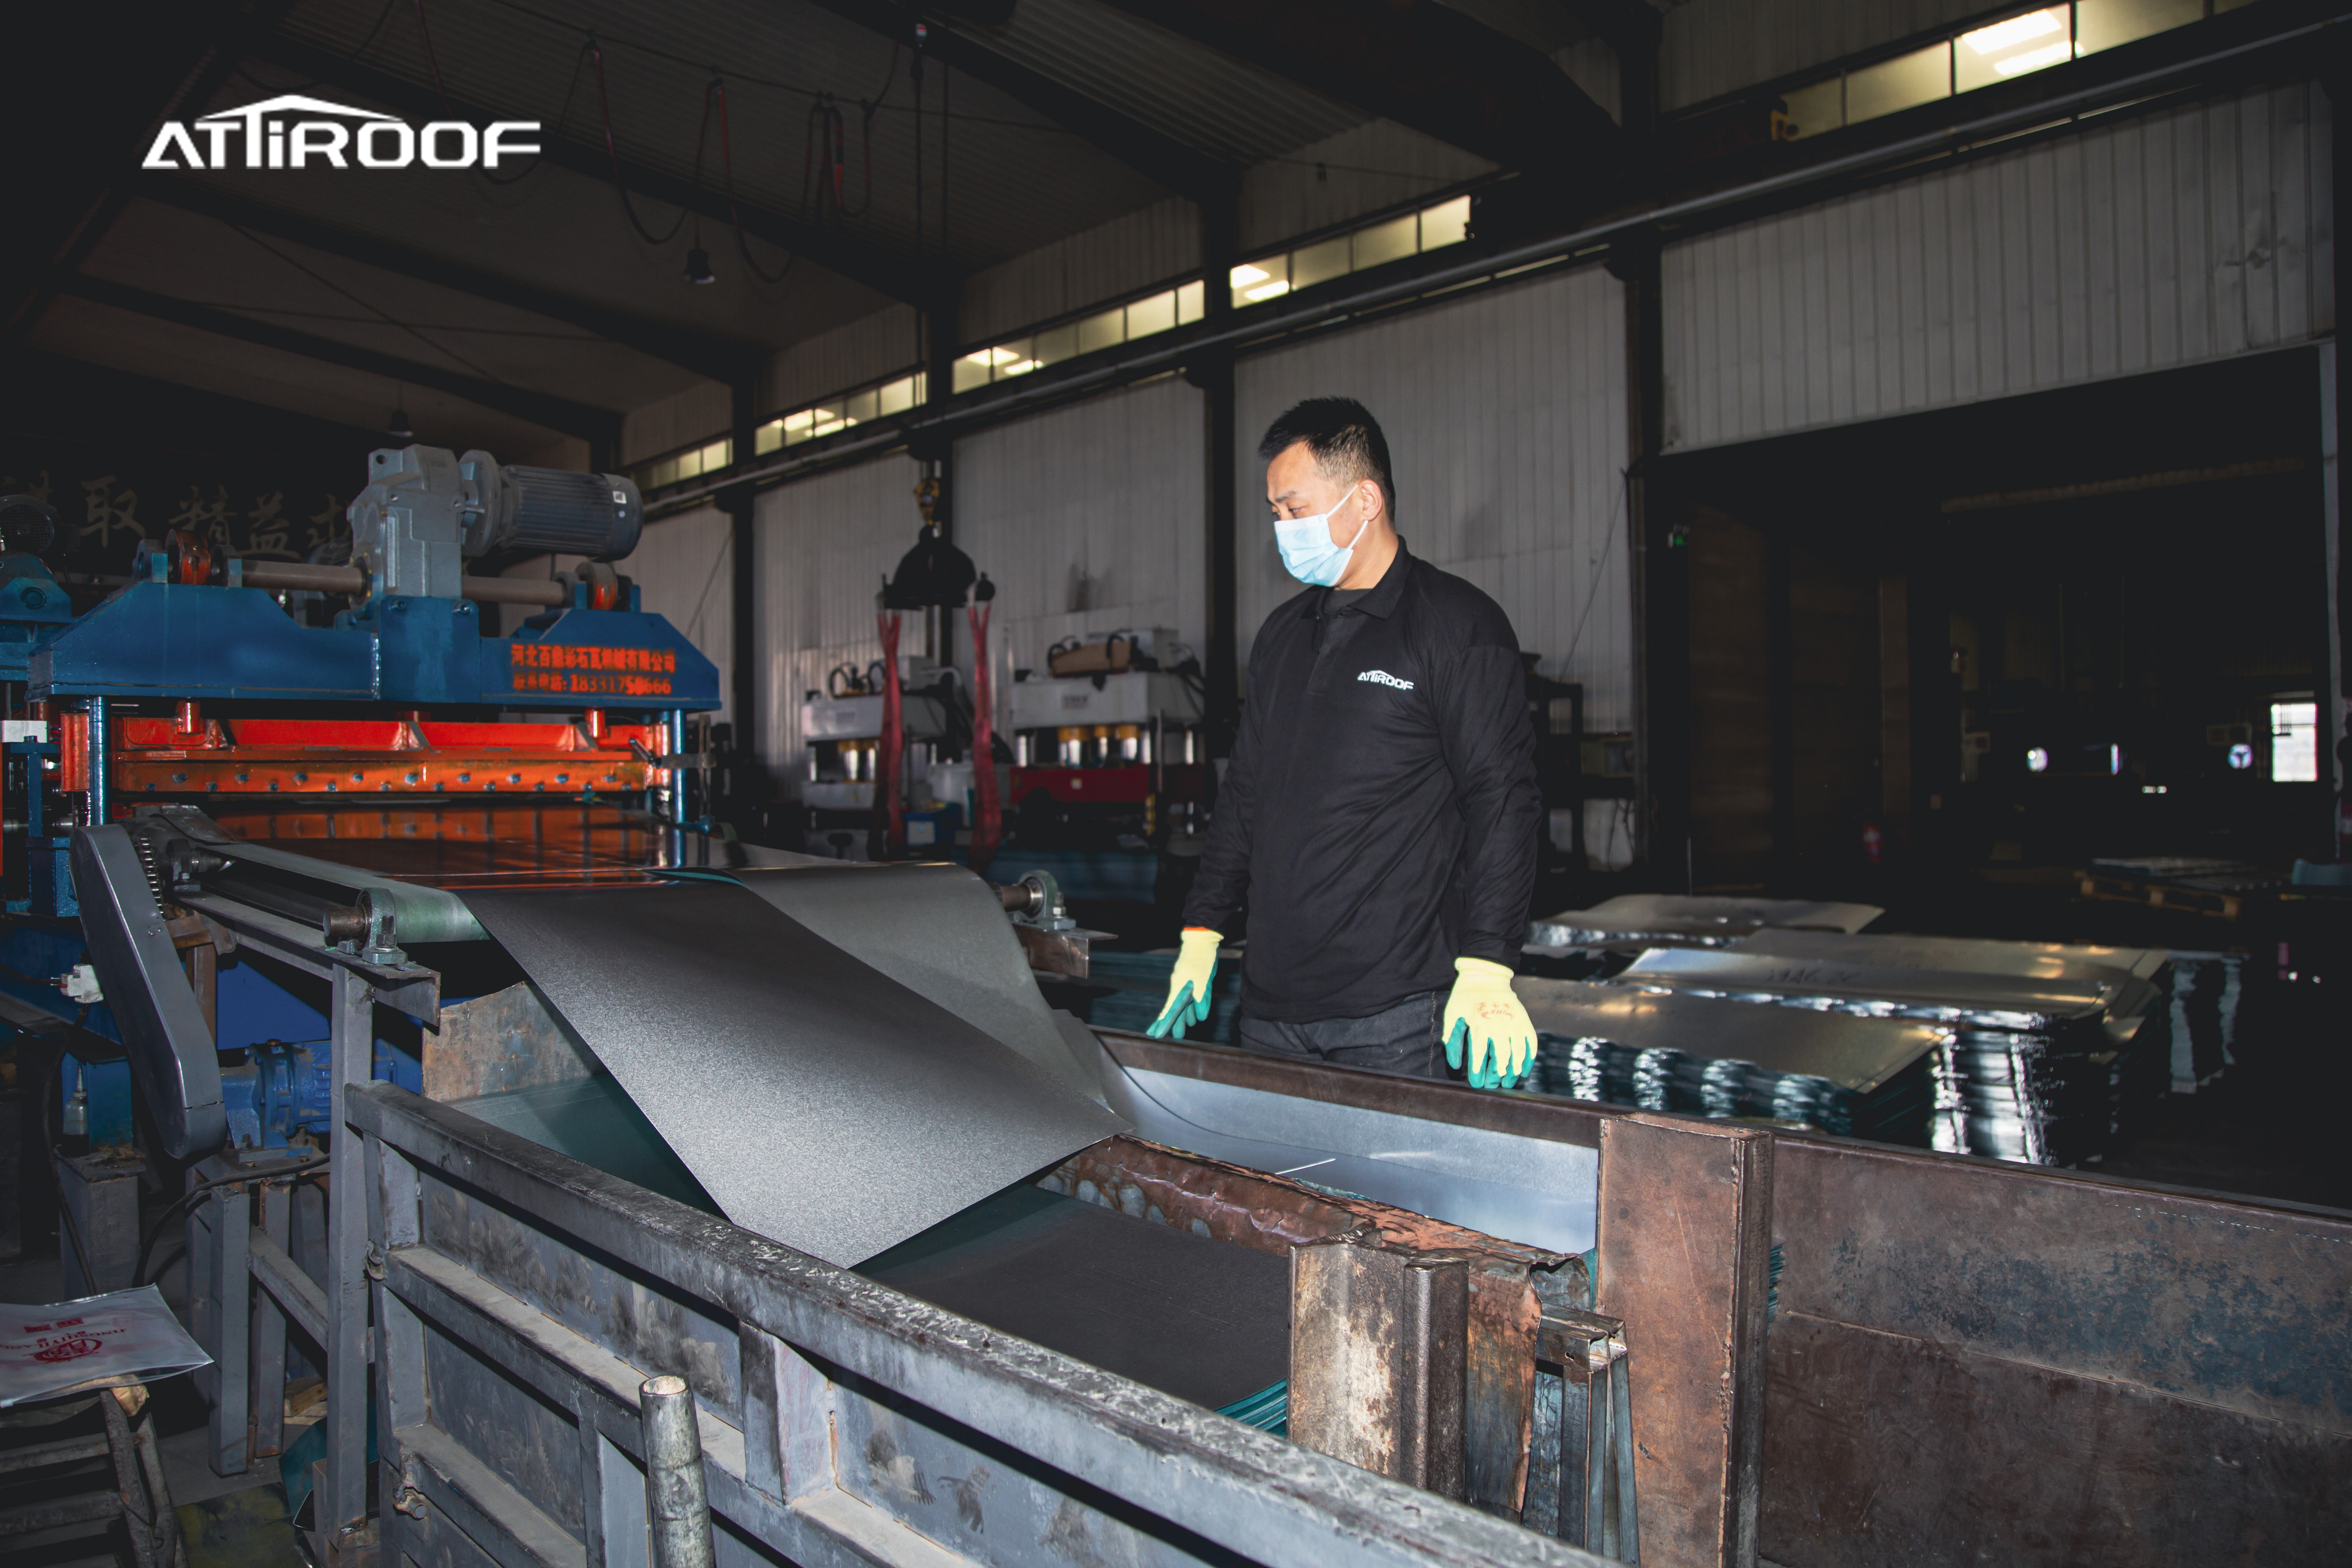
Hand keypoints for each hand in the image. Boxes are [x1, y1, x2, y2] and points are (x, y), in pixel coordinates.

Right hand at [1147, 927, 1221, 1038]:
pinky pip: (1191, 996)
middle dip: (1176, 1022)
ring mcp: (1186, 982)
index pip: (1170, 1009)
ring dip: (1186, 1015)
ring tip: (1187, 1027)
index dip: (1164, 1022)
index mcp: (1178, 987)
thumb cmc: (1201, 959)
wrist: (1201, 940)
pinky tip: (1195, 1015)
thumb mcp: (1203, 980)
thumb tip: (1200, 1017)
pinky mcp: (1193, 979)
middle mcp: (1180, 986)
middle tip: (1176, 1036)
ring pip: (1185, 1003)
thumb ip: (1201, 999)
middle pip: (1176, 1008)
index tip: (1156, 1033)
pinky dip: (1193, 1006)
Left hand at [1442, 957, 1536, 1088]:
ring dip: (1513, 1071)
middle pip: (1500, 1058)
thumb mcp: (1452, 1016)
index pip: (1479, 1056)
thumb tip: (1455, 1065)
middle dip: (1496, 1075)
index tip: (1476, 1083)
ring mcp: (1513, 1024)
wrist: (1485, 976)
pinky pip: (1530, 1043)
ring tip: (1508, 1081)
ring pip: (1517, 1053)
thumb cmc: (1465, 998)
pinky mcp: (1523, 1021)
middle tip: (1492, 1084)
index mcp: (1479, 1025)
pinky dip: (1529, 1058)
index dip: (1477, 1072)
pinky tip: (1524, 1069)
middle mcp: (1498, 1026)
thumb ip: (1452, 1040)